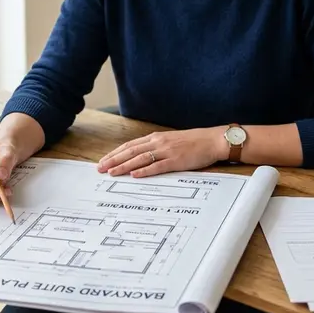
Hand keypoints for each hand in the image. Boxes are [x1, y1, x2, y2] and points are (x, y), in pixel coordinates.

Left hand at [97, 128, 225, 177]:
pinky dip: (144, 170)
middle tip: (100, 168)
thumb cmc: (194, 142)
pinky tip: (134, 175)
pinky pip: (157, 166)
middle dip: (114, 160)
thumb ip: (156, 147)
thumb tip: (141, 158)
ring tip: (111, 172)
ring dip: (124, 166)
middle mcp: (158, 142)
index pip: (130, 145)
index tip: (104, 160)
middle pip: (131, 151)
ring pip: (140, 158)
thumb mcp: (171, 141)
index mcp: (156, 137)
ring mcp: (167, 151)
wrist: (212, 140)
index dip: (115, 153)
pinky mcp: (176, 161)